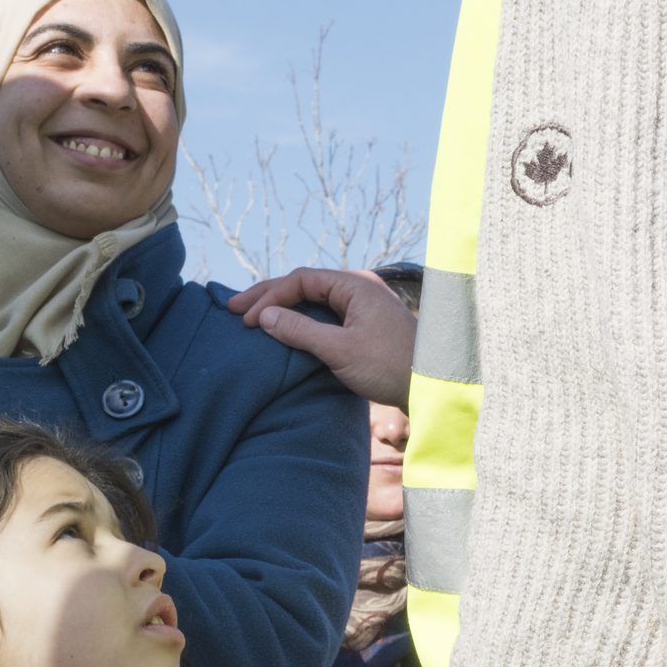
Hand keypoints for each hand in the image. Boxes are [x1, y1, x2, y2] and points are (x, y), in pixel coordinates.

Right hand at [226, 266, 414, 407]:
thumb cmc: (391, 366)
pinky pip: (324, 314)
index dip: (270, 297)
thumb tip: (264, 317)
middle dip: (268, 297)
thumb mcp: (340, 349)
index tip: (247, 319)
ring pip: (313, 300)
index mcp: (354, 285)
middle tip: (233, 309)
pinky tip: (283, 329)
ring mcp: (362, 307)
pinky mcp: (364, 326)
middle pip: (304, 285)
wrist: (433, 387)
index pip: (301, 280)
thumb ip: (301, 331)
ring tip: (251, 316)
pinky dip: (300, 320)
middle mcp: (358, 289)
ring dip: (282, 308)